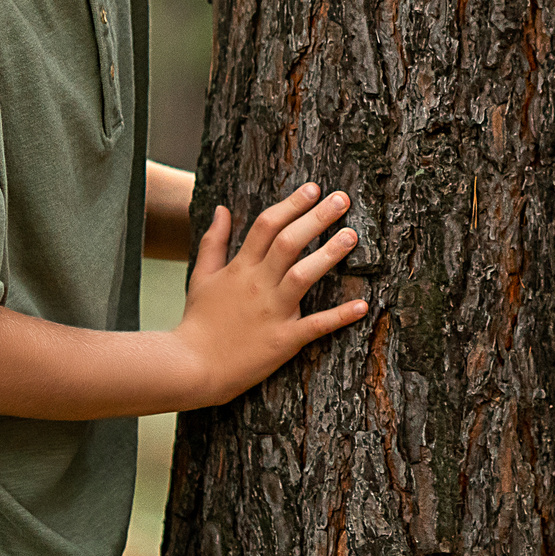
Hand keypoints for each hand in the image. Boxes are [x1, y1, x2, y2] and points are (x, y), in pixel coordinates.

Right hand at [173, 182, 367, 401]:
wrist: (192, 366)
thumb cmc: (198, 321)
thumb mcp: (201, 276)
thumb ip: (213, 241)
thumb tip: (221, 209)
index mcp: (240, 268)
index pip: (267, 226)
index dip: (291, 204)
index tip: (313, 189)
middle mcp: (258, 285)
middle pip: (289, 243)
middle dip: (317, 218)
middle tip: (342, 199)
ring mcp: (272, 312)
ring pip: (303, 276)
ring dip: (329, 254)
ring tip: (352, 235)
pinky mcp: (283, 340)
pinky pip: (315, 326)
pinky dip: (340, 316)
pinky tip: (362, 306)